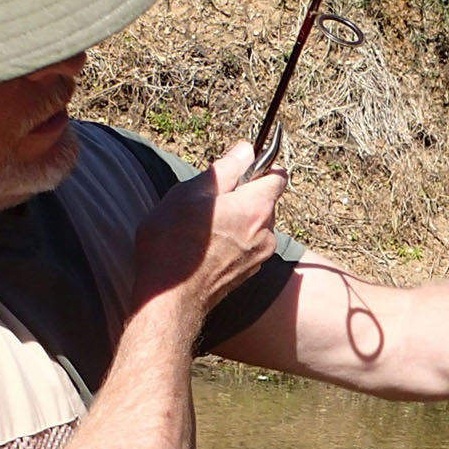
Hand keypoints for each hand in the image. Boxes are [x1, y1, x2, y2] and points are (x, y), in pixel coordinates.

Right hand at [132, 141, 286, 318]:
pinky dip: (231, 240)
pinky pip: (246, 245)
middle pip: (265, 201)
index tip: (238, 167)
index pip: (278, 175)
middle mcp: (267, 232)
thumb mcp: (191, 193)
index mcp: (258, 207)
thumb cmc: (174, 243)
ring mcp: (260, 256)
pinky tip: (204, 247)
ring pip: (254, 225)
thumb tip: (246, 149)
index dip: (260, 166)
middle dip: (241, 195)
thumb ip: (225, 169)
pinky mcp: (248, 273)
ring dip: (235, 220)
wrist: (170, 299)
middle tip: (206, 200)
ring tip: (201, 227)